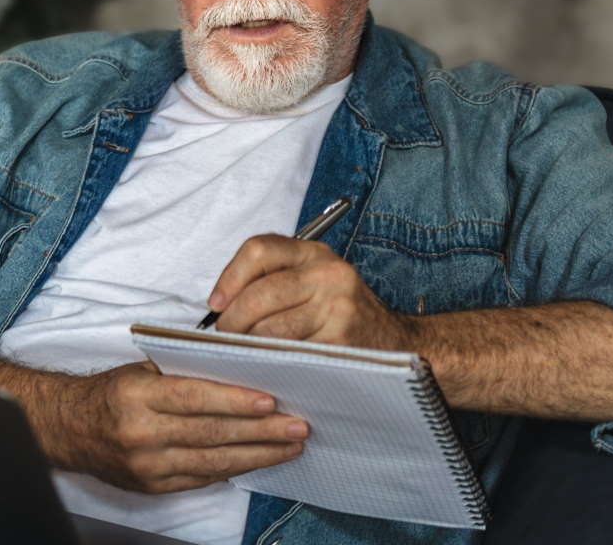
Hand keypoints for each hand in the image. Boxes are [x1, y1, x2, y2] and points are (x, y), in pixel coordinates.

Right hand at [46, 361, 306, 493]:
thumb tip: (238, 371)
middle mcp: (142, 433)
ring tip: (289, 447)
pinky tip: (258, 461)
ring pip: (213, 462)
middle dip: (261, 431)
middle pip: (212, 434)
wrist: (69, 429)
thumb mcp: (141, 372)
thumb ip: (183, 373)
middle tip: (297, 426)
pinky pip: (201, 478)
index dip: (236, 401)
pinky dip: (232, 469)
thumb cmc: (112, 393)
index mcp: (137, 396)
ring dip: (257, 455)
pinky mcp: (153, 486)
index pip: (195, 398)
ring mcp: (148, 466)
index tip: (272, 401)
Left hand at [207, 234, 415, 350]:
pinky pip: (290, 353)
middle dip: (233, 319)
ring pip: (270, 328)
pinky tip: (269, 364)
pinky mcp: (340, 340)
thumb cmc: (341, 314)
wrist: (396, 342)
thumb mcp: (313, 282)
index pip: (259, 249)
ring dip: (249, 344)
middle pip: (260, 293)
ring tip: (246, 351)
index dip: (229, 277)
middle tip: (226, 336)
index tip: (216, 303)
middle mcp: (327, 273)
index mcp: (314, 253)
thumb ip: (273, 280)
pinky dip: (272, 361)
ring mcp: (337, 307)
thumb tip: (219, 303)